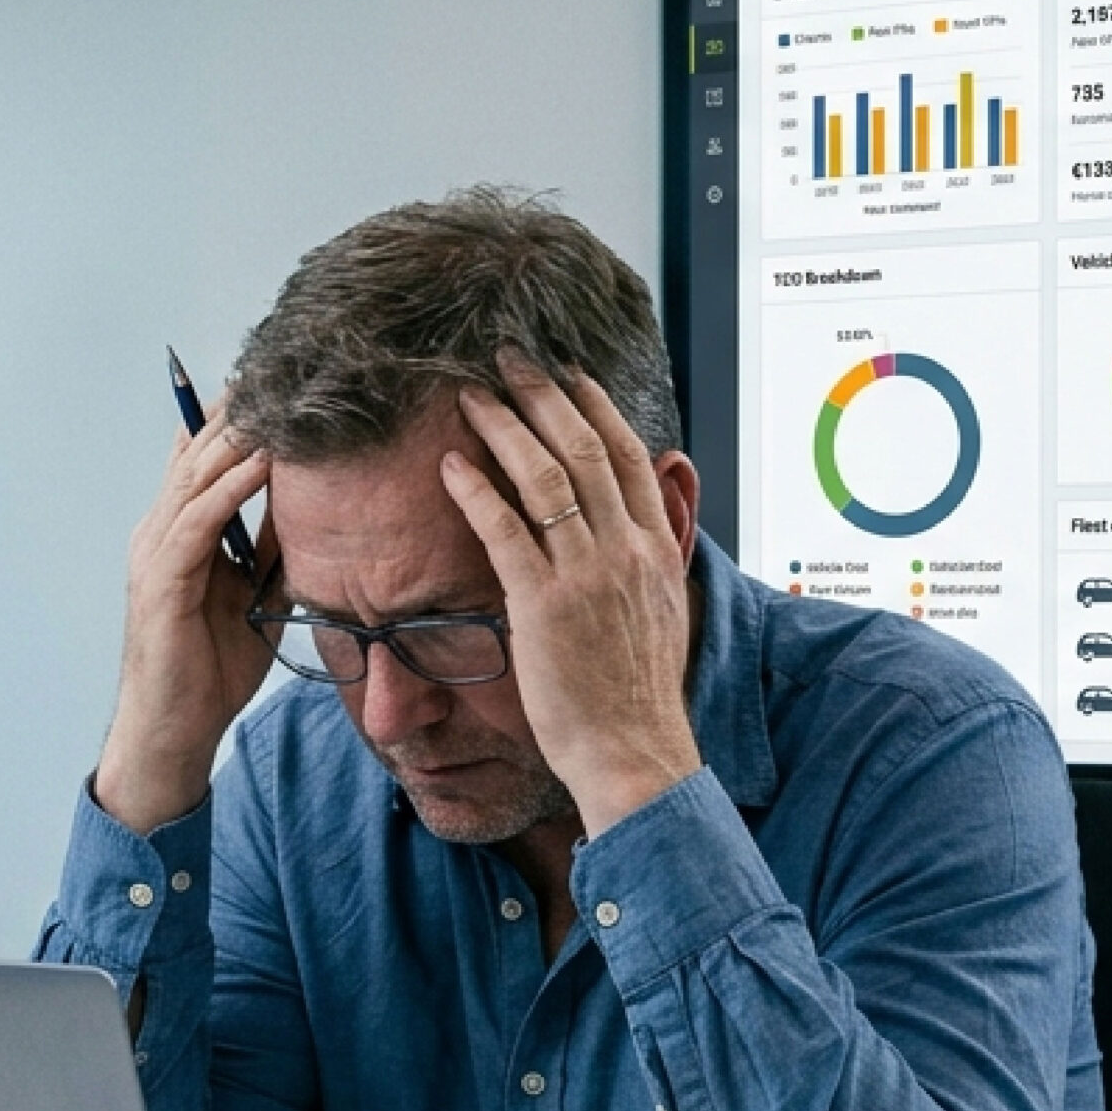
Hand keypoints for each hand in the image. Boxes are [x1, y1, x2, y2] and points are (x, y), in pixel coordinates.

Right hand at [92, 404, 274, 834]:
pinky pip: (200, 519)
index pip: (205, 458)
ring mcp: (155, 551)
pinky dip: (233, 486)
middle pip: (200, 450)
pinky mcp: (161, 578)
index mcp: (177, 533)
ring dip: (241, 434)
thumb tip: (316, 518)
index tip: (282, 382)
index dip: (238, 418)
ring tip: (282, 396)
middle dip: (241, 408)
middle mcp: (159, 531)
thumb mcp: (255, 598)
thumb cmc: (209, 671)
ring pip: (198, 474)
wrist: (173, 729)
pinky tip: (266, 460)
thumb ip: (272, 555)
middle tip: (286, 366)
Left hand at [440, 356, 702, 835]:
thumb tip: (639, 534)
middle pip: (584, 447)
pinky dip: (476, 489)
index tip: (567, 373)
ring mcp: (587, 574)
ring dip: (504, 425)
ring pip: (544, 475)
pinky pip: (505, 530)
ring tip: (470, 392)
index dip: (594, 407)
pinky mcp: (544, 605)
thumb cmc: (636, 699)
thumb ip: (646, 566)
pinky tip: (450, 463)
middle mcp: (626, 550)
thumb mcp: (661, 617)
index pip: (628, 456)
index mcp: (656, 550)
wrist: (635, 754)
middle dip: (544, 394)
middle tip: (509, 357)